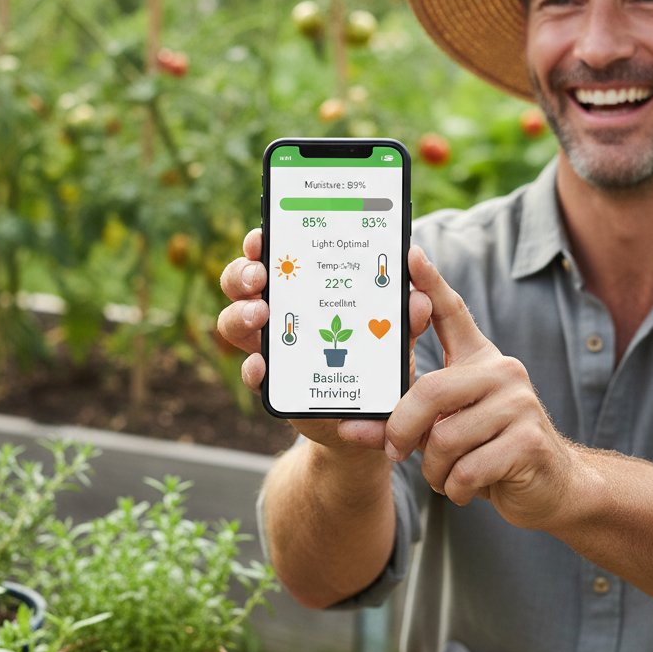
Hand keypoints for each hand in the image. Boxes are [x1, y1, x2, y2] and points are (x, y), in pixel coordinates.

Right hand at [217, 231, 434, 449]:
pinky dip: (252, 368)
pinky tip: (261, 364)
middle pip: (242, 282)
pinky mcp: (274, 384)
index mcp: (304, 287)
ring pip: (233, 322)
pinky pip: (252, 373)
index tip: (261, 237)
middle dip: (243, 273)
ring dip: (241, 314)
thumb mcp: (396, 335)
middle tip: (260, 276)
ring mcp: (272, 346)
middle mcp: (279, 311)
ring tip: (261, 315)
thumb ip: (405, 318)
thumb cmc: (378, 359)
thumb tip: (419, 299)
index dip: (259, 243)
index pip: (274, 255)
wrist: (370, 414)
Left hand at [384, 248, 572, 530]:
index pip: (453, 313)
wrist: (552, 487)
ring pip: (444, 438)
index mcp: (481, 360)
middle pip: (430, 392)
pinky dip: (455, 488)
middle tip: (396, 452)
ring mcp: (520, 405)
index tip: (410, 254)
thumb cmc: (490, 452)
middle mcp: (503, 372)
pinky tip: (466, 487)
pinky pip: (467, 468)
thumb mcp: (445, 430)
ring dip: (433, 470)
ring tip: (444, 475)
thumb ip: (403, 421)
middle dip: (403, 431)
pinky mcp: (528, 442)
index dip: (430, 284)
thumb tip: (347, 426)